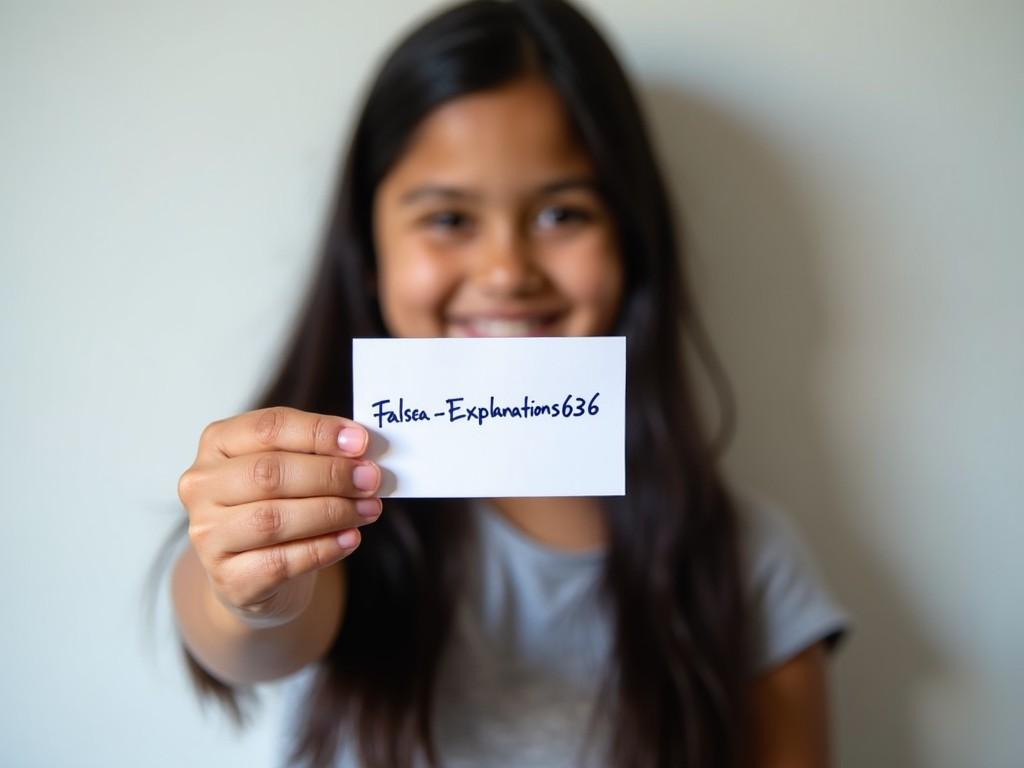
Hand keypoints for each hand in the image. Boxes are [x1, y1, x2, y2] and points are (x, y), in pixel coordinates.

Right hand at [177, 406, 381, 628]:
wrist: (258, 571)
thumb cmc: (278, 505)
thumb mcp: (292, 468)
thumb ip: (318, 452)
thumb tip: (361, 446)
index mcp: (217, 443)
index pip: (268, 428)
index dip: (318, 433)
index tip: (360, 442)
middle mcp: (202, 486)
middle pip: (269, 473)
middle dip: (329, 475)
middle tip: (370, 479)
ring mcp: (207, 535)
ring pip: (273, 519)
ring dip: (331, 512)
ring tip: (368, 509)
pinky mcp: (227, 578)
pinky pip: (280, 562)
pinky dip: (323, 549)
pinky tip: (350, 538)